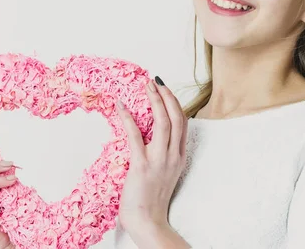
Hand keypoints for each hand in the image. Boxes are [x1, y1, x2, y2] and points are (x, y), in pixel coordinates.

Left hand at [116, 76, 187, 237]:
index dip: (174, 103)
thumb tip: (153, 137)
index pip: (182, 122)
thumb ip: (164, 154)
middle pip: (176, 118)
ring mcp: (159, 160)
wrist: (149, 222)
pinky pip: (136, 137)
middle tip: (156, 81)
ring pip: (163, 123)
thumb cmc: (152, 200)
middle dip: (167, 96)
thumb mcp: (166, 173)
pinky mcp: (142, 166)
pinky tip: (121, 107)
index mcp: (179, 156)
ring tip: (147, 87)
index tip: (164, 89)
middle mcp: (173, 155)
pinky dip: (128, 119)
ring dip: (155, 101)